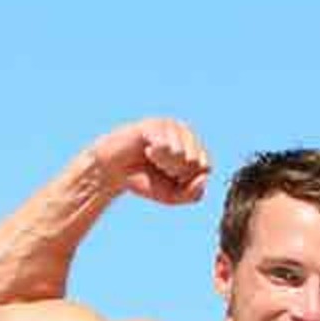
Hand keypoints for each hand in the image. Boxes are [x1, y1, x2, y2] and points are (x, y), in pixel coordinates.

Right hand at [87, 117, 208, 205]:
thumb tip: (205, 176)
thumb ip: (194, 194)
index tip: (171, 178)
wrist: (113, 172)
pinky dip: (155, 156)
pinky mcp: (154, 124)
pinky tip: (147, 151)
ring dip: (164, 165)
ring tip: (152, 159)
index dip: (187, 181)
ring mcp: (170, 126)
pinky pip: (166, 146)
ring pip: (182, 154)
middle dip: (176, 173)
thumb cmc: (145, 181)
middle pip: (195, 161)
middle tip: (159, 168)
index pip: (206, 167)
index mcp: (194, 147)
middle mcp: (186, 132)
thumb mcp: (173, 196)